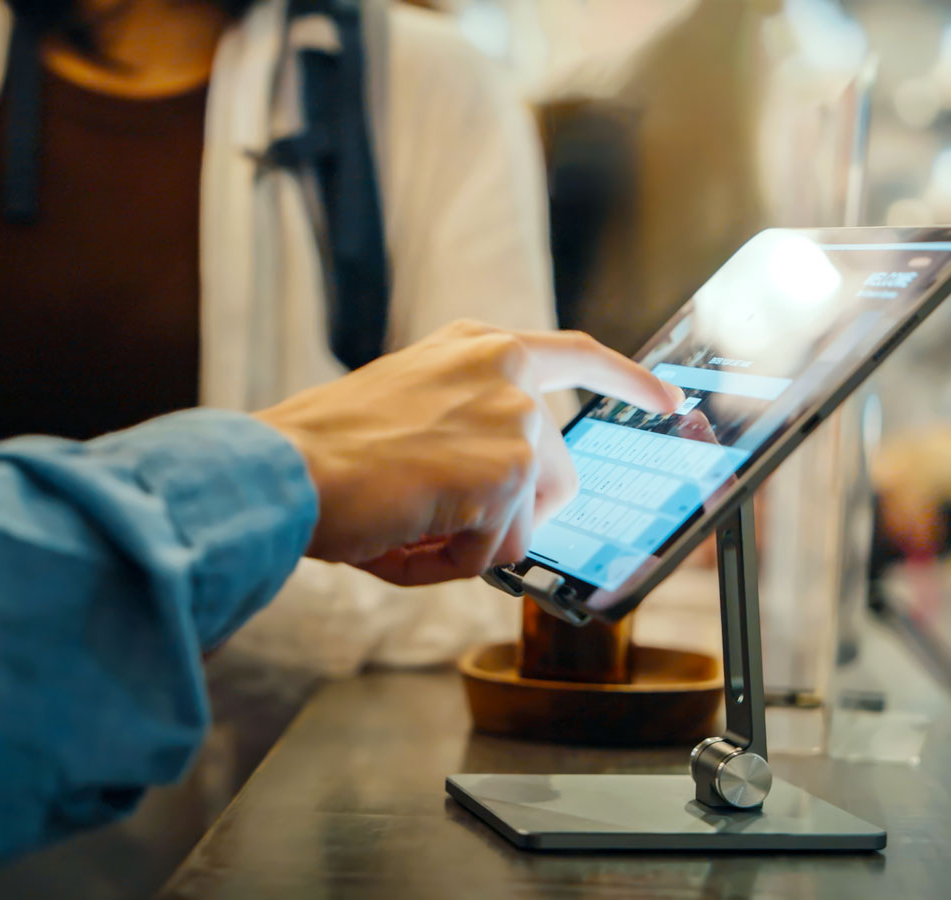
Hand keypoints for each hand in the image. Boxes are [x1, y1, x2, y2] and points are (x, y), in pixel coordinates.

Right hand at [257, 320, 682, 585]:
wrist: (285, 465)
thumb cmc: (328, 450)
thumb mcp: (411, 411)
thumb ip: (470, 431)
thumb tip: (511, 501)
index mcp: (478, 347)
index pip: (576, 354)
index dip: (628, 379)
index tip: (666, 400)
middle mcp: (507, 371)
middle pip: (556, 477)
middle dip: (512, 515)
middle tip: (440, 520)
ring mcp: (514, 418)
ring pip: (522, 524)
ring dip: (468, 540)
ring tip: (405, 519)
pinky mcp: (510, 472)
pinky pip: (497, 555)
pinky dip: (449, 562)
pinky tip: (404, 532)